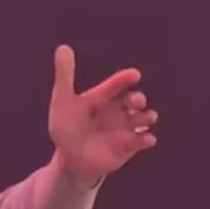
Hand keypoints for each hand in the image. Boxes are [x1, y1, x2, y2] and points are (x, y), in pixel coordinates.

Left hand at [48, 45, 158, 186]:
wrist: (71, 161)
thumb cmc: (66, 130)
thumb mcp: (63, 102)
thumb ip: (65, 76)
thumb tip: (62, 47)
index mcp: (103, 98)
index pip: (117, 85)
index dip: (125, 79)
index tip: (134, 75)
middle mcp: (118, 110)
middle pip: (134, 100)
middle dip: (138, 99)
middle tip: (136, 102)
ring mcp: (125, 127)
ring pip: (143, 118)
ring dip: (147, 117)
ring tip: (146, 118)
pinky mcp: (130, 145)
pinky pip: (142, 140)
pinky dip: (146, 138)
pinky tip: (146, 139)